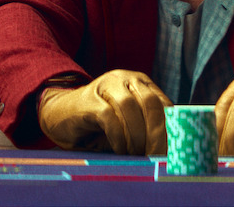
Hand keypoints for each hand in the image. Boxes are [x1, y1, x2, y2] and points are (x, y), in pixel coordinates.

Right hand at [38, 70, 171, 154]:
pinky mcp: (89, 100)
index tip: (173, 150)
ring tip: (136, 154)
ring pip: (130, 108)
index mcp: (140, 83)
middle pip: (150, 103)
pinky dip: (118, 136)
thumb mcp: (128, 121)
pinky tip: (120, 149)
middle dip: (156, 133)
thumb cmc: (100, 123)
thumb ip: (147, 126)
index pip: (163, 103)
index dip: (171, 127)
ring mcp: (105, 86)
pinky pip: (109, 117)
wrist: (60, 114)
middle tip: (156, 155)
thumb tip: (170, 150)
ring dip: (136, 136)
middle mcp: (125, 79)